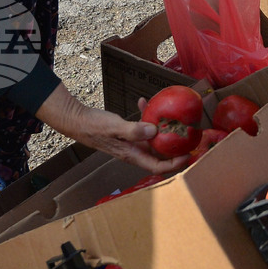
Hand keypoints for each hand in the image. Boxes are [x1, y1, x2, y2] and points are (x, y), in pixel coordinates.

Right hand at [36, 84, 190, 174]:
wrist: (77, 121)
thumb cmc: (94, 126)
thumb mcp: (115, 127)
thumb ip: (134, 130)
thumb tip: (155, 131)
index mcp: (133, 155)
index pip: (158, 166)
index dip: (176, 164)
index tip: (189, 154)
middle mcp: (135, 151)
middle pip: (160, 155)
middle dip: (176, 147)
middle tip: (190, 135)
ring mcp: (132, 142)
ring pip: (154, 139)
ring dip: (163, 129)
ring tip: (174, 117)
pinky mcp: (129, 133)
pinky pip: (143, 127)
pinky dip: (146, 116)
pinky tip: (144, 102)